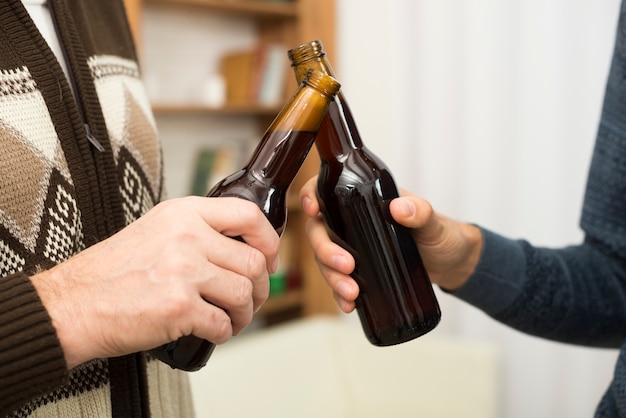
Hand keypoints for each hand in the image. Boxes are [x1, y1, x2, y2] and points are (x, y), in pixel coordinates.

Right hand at [31, 196, 279, 368]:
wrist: (71, 305)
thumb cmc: (111, 272)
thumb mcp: (155, 230)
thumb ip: (196, 231)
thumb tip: (240, 249)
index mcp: (184, 213)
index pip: (248, 214)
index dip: (269, 239)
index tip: (268, 256)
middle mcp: (187, 237)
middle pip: (253, 262)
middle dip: (260, 287)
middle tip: (250, 299)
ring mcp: (184, 271)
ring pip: (244, 293)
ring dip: (244, 313)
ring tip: (231, 318)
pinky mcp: (178, 307)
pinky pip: (224, 323)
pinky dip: (224, 333)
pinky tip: (212, 331)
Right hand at [299, 177, 482, 312]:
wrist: (452, 263)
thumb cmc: (443, 234)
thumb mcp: (434, 222)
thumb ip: (422, 213)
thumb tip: (400, 209)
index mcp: (364, 200)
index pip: (327, 191)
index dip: (311, 197)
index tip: (313, 211)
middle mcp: (352, 222)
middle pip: (320, 231)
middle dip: (325, 250)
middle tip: (346, 266)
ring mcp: (354, 247)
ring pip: (325, 260)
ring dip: (331, 277)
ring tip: (352, 293)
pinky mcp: (360, 271)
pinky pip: (339, 282)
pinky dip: (340, 294)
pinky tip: (349, 305)